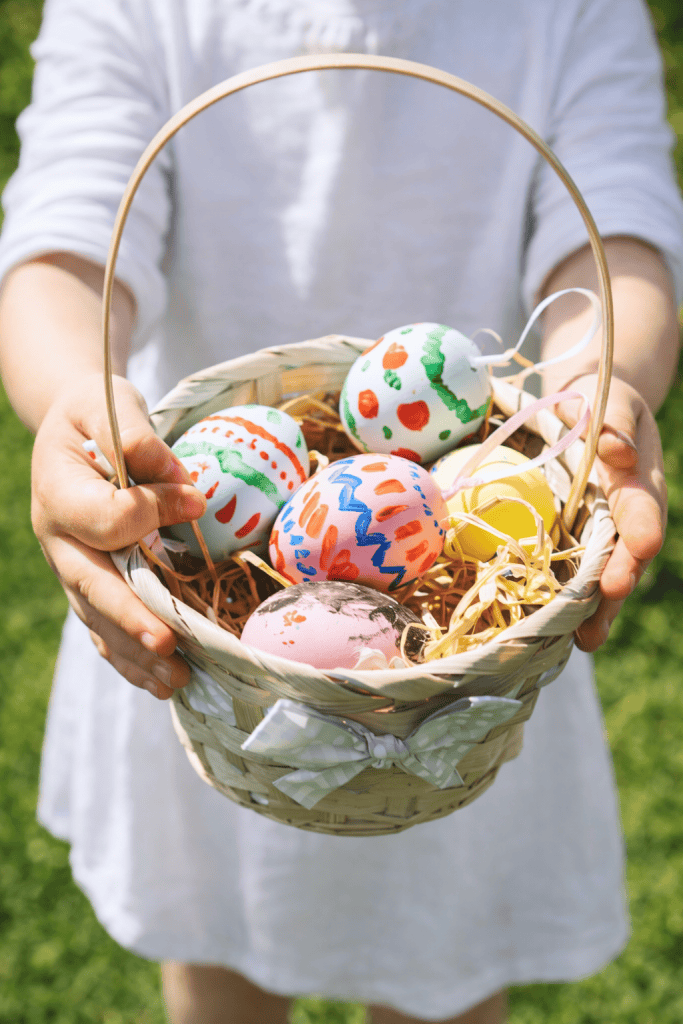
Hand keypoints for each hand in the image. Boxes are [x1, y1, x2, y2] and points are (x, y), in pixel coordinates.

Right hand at [31, 373, 206, 697]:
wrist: (70, 428)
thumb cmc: (93, 413)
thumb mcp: (107, 405)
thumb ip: (136, 438)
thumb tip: (183, 483)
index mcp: (57, 492)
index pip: (104, 517)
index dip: (150, 511)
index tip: (194, 499)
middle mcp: (56, 539)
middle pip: (92, 586)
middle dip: (131, 618)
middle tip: (169, 644)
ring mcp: (68, 568)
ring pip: (97, 619)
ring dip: (136, 653)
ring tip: (177, 680)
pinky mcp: (84, 584)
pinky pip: (102, 628)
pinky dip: (130, 657)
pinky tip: (162, 681)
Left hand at [556, 373, 666, 651]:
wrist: (594, 408)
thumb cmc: (597, 399)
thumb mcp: (604, 398)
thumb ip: (608, 419)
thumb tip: (616, 448)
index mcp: (639, 477)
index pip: (643, 506)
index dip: (641, 529)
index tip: (641, 547)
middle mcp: (631, 513)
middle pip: (630, 555)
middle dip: (617, 587)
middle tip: (600, 619)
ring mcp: (610, 531)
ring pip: (609, 574)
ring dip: (599, 608)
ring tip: (585, 641)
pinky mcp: (587, 541)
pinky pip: (584, 573)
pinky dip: (577, 603)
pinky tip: (559, 631)